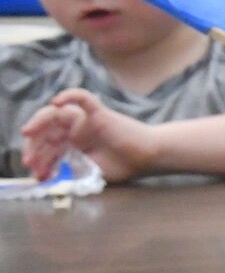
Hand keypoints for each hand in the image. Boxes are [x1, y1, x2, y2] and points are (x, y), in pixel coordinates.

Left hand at [19, 90, 154, 181]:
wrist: (149, 157)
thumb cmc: (124, 165)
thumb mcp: (90, 173)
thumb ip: (69, 173)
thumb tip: (44, 176)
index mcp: (72, 145)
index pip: (47, 147)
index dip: (37, 158)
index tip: (35, 174)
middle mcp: (75, 131)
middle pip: (46, 131)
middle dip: (34, 146)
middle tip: (30, 160)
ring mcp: (86, 120)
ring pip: (56, 114)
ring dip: (39, 122)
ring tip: (28, 132)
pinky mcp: (99, 112)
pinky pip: (82, 98)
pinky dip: (69, 95)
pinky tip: (57, 101)